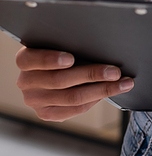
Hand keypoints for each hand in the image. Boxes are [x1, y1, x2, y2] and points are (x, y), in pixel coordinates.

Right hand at [16, 47, 133, 121]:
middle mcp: (25, 82)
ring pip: (72, 98)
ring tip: (122, 83)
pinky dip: (95, 100)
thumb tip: (100, 44)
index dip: (51, 59)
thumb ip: (69, 43)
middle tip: (115, 72)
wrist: (50, 70)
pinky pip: (74, 109)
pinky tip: (110, 92)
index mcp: (24, 60)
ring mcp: (34, 101)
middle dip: (92, 75)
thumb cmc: (61, 49)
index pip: (33, 59)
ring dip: (102, 90)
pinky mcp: (46, 114)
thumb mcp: (58, 42)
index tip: (70, 58)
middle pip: (60, 80)